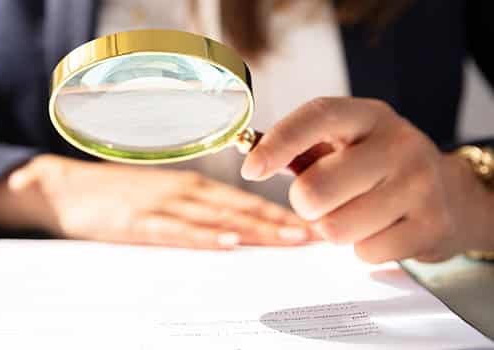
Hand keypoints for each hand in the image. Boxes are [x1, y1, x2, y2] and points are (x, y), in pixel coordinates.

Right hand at [0, 154, 314, 249]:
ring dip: (255, 228)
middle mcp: (183, 190)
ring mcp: (162, 204)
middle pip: (240, 207)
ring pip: (217, 217)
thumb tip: (232, 229)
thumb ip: (193, 209)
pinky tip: (228, 242)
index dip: (278, 212)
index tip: (308, 226)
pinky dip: (204, 235)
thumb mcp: (159, 195)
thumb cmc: (117, 195)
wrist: (66, 188)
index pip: (243, 200)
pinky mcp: (139, 221)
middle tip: (314, 235)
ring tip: (288, 240)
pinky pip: (177, 230)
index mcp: (191, 185)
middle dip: (279, 222)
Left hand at [241, 97, 493, 262]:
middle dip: (305, 204)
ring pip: (335, 229)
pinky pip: (365, 252)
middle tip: (322, 200)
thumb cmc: (377, 167)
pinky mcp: (431, 225)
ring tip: (356, 213)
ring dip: (334, 228)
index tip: (250, 169)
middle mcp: (397, 144)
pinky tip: (382, 228)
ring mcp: (419, 184)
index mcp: (368, 116)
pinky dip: (363, 248)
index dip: (278, 143)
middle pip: (315, 189)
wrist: (451, 195)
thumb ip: (301, 148)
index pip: (317, 116)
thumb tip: (251, 158)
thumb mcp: (347, 143)